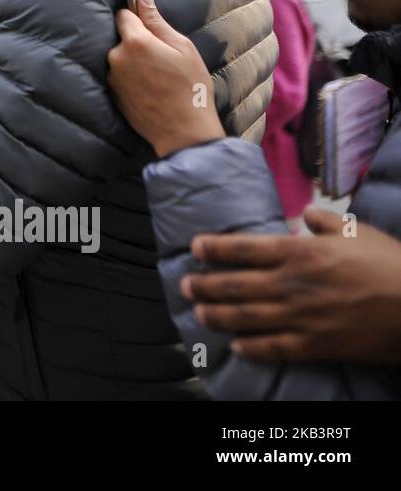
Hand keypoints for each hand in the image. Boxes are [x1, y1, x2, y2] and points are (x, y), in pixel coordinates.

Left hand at [107, 0, 225, 157]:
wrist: (183, 131)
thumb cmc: (190, 87)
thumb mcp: (181, 48)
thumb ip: (157, 20)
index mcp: (134, 42)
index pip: (124, 15)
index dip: (137, 17)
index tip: (149, 23)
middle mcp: (116, 58)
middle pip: (123, 38)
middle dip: (139, 42)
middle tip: (164, 58)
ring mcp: (112, 77)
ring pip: (122, 58)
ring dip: (135, 61)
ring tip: (160, 77)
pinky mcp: (113, 94)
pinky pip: (121, 76)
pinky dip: (133, 78)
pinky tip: (152, 89)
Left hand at [183, 208, 400, 364]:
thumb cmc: (389, 264)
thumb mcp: (355, 231)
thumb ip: (323, 222)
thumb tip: (303, 216)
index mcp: (299, 253)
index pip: (243, 248)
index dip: (214, 248)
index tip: (195, 246)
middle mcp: (290, 284)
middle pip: (233, 284)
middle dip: (204, 283)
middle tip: (184, 283)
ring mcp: (299, 317)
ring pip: (244, 317)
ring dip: (216, 314)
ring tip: (198, 311)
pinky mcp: (313, 346)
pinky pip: (272, 347)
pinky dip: (250, 346)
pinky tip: (236, 344)